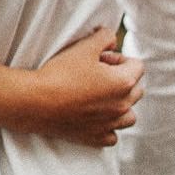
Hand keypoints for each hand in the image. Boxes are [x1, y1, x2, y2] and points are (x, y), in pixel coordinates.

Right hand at [11, 26, 143, 146]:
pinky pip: (113, 135)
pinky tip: (95, 117)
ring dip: (120, 105)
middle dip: (122, 79)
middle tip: (98, 74)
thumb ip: (105, 37)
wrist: (37, 102)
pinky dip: (108, 127)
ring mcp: (110, 124)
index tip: (101, 59)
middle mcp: (122, 106)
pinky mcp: (96, 137)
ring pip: (129, 116)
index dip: (119, 58)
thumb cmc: (60, 74)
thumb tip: (113, 40)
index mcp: (124, 82)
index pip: (137, 66)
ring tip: (101, 97)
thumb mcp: (84, 46)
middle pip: (137, 90)